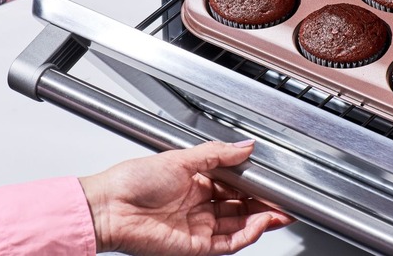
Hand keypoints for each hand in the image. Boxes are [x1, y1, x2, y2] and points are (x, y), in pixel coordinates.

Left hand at [79, 140, 293, 255]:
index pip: (233, 184)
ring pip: (238, 226)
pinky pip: (229, 242)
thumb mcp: (180, 158)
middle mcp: (197, 205)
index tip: (272, 180)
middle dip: (263, 203)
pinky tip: (260, 222)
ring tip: (279, 211)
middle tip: (283, 198)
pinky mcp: (195, 246)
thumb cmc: (131, 181)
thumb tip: (245, 146)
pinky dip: (247, 234)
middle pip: (239, 207)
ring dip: (261, 219)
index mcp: (194, 182)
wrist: (108, 207)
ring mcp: (197, 226)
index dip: (254, 184)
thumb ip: (217, 153)